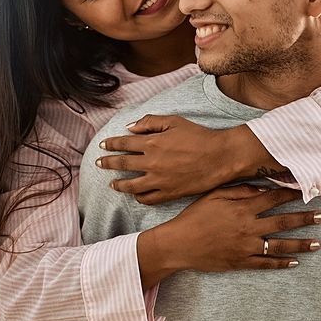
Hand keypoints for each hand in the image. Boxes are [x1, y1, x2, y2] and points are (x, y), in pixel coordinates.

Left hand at [97, 116, 277, 203]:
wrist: (220, 157)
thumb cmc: (199, 137)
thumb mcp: (174, 121)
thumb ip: (150, 123)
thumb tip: (130, 128)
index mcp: (151, 143)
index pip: (123, 144)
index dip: (110, 144)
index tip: (103, 146)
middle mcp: (151, 163)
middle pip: (121, 164)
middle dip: (107, 163)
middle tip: (99, 164)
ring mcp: (159, 180)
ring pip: (131, 186)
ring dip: (119, 185)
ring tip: (112, 185)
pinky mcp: (169, 193)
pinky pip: (148, 198)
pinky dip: (139, 197)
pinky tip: (135, 195)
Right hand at [154, 186, 320, 274]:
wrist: (178, 245)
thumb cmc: (194, 217)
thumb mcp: (213, 196)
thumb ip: (238, 191)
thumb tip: (261, 188)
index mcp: (242, 209)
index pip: (273, 199)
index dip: (290, 194)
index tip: (305, 191)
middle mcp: (248, 228)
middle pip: (283, 221)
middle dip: (305, 218)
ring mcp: (246, 247)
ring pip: (280, 245)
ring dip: (301, 243)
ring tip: (317, 242)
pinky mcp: (241, 262)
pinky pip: (266, 264)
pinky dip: (282, 263)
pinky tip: (295, 262)